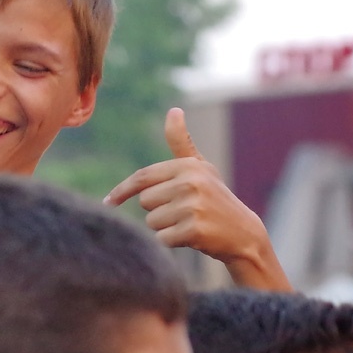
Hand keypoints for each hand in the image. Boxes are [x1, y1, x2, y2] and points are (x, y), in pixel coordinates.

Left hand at [104, 108, 290, 290]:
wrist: (244, 233)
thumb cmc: (214, 198)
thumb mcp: (200, 168)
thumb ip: (181, 142)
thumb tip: (173, 110)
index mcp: (189, 166)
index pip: (143, 177)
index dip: (122, 190)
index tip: (108, 202)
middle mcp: (191, 182)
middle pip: (145, 201)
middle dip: (158, 210)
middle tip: (183, 211)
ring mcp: (194, 206)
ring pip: (152, 221)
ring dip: (166, 227)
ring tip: (190, 222)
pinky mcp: (195, 229)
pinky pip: (162, 238)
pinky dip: (172, 242)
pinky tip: (193, 237)